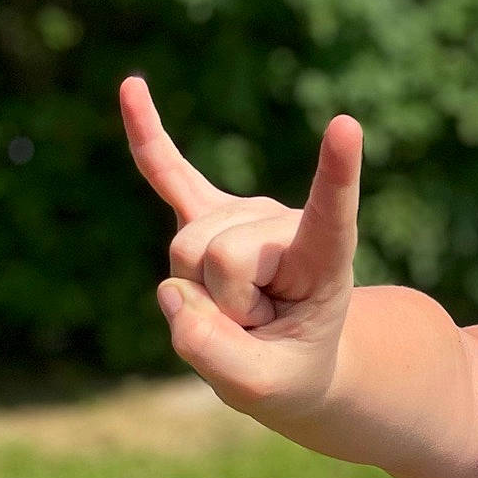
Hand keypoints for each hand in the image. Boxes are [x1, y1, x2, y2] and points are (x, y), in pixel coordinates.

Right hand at [120, 76, 362, 418]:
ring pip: (185, 249)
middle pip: (216, 255)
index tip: (345, 127)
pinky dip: (147, 134)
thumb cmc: (289, 371)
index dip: (335, 176)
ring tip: (235, 312)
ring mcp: (243, 212)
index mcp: (323, 261)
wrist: (290, 360)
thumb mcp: (263, 389)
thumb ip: (217, 355)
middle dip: (218, 309)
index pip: (330, 214)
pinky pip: (167, 172)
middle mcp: (282, 222)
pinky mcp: (206, 211)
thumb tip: (171, 291)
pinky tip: (131, 88)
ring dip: (197, 299)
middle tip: (254, 326)